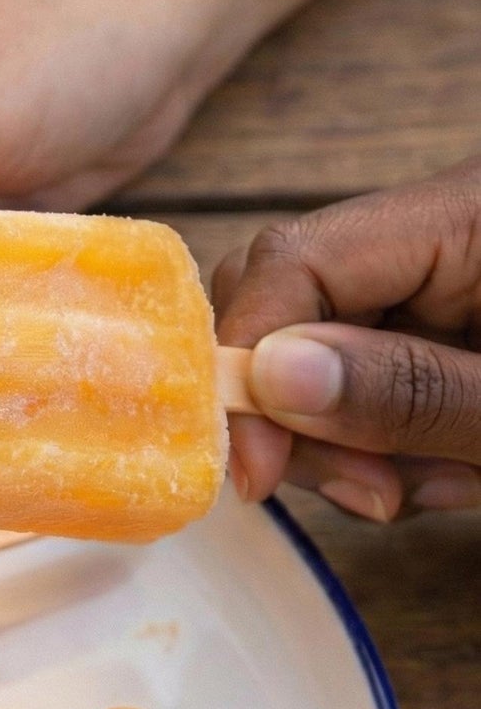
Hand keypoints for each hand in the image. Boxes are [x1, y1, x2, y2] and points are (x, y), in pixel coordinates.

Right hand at [214, 155, 480, 519]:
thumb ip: (407, 392)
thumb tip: (266, 377)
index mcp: (469, 214)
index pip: (297, 263)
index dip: (249, 367)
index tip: (257, 473)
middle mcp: (437, 231)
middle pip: (287, 306)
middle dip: (299, 416)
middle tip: (372, 494)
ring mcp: (437, 277)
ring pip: (313, 356)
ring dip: (349, 447)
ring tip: (435, 487)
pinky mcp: (439, 322)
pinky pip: (362, 380)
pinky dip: (384, 443)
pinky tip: (446, 469)